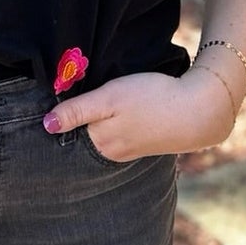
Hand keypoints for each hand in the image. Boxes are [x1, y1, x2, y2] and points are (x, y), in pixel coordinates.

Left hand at [41, 67, 236, 161]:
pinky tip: (122, 111)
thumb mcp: (109, 98)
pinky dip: (116, 122)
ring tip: (100, 100)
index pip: (69, 131)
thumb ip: (78, 111)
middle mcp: (112, 152)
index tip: (61, 94)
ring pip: (102, 133)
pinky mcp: (144, 141)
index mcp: (99, 143)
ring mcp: (129, 149)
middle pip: (84, 134)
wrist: (199, 109)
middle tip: (78, 92)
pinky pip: (120, 133)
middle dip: (79, 119)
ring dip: (98, 120)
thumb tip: (46, 125)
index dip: (64, 112)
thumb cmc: (152, 99)